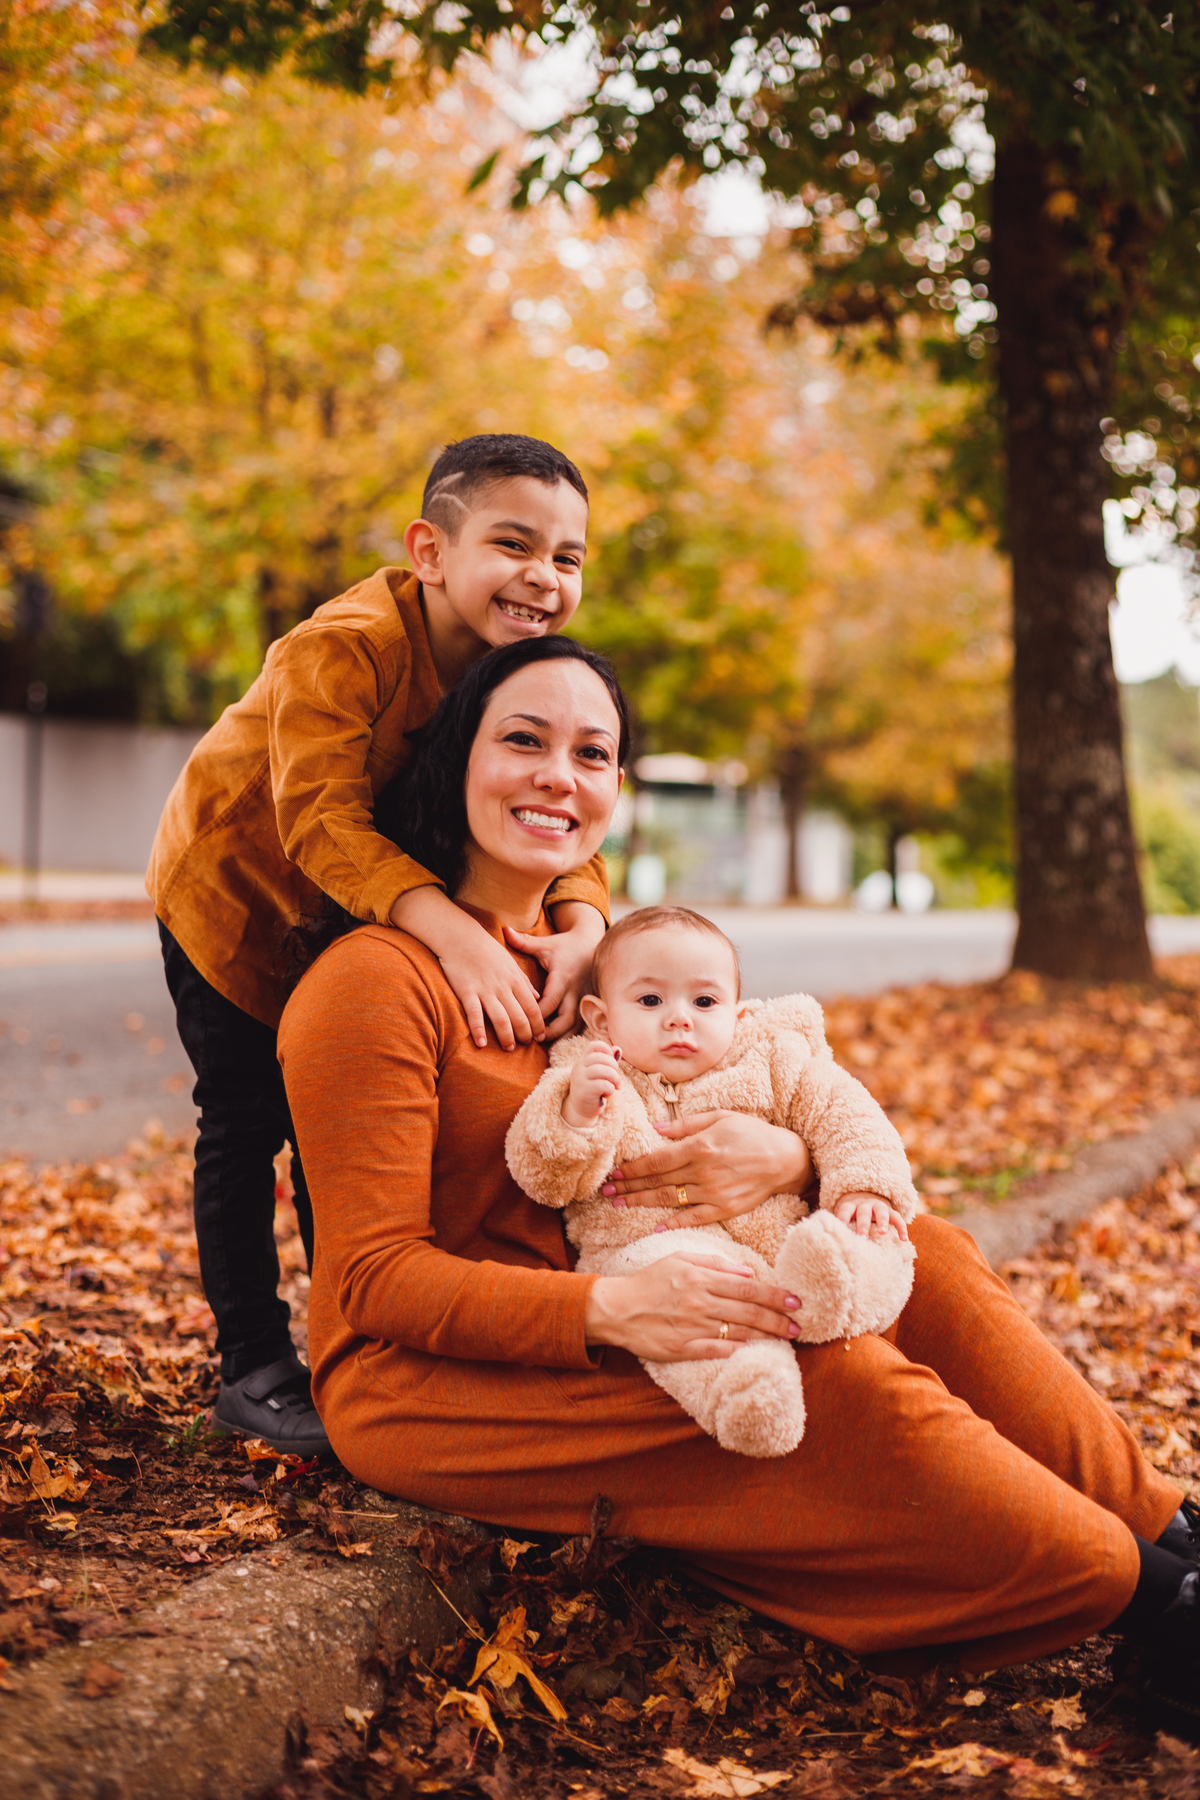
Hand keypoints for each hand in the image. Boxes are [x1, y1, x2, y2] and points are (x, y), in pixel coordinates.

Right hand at [390, 886, 543, 1050]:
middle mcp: (503, 987)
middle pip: (520, 1016)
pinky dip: (478, 1030)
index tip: (540, 1037)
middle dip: (525, 1034)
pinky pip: (474, 1014)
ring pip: (501, 1019)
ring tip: (509, 1048)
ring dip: (507, 1037)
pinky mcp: (467, 991)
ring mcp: (485, 989)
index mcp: (515, 979)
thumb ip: (524, 982)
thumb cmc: (486, 949)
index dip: (538, 1025)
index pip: (533, 1007)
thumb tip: (537, 998)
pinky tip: (481, 1044)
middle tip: (525, 1045)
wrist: (461, 936)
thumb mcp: (511, 962)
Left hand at [505, 901, 606, 1042]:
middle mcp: (575, 991)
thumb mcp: (545, 943)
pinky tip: (557, 1041)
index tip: (523, 1023)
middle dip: (550, 1032)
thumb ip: (524, 941)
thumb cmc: (565, 945)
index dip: (537, 1016)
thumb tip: (504, 930)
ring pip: (575, 1025)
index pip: (550, 1002)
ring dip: (560, 1036)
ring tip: (543, 1044)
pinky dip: (569, 1034)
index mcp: (563, 978)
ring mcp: (584, 999)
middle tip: (532, 1039)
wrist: (591, 944)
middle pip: (565, 1019)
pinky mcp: (588, 1003)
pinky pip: (581, 1024)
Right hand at [563, 1043, 621, 1127]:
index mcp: (583, 1061)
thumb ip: (609, 1061)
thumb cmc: (594, 1090)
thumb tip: (618, 1049)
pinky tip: (607, 1094)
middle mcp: (579, 1067)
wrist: (581, 1110)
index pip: (594, 1045)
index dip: (607, 1050)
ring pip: (605, 1070)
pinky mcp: (584, 1091)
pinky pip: (605, 1085)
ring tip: (616, 1086)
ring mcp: (580, 1079)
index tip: (611, 1063)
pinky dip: (611, 1089)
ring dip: (615, 1079)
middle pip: (602, 1058)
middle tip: (616, 1079)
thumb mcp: (601, 1074)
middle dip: (615, 1067)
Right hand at [584, 1252, 803, 1360]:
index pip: (747, 1288)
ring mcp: (692, 1328)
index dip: (774, 1295)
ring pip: (737, 1333)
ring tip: (785, 1338)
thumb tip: (746, 1271)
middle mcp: (700, 1303)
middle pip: (748, 1312)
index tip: (795, 1301)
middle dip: (778, 1319)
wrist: (616, 1309)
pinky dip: (736, 1352)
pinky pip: (715, 1351)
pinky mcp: (682, 1349)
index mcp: (701, 1280)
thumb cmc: (650, 1281)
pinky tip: (753, 1352)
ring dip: (765, 1336)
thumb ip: (714, 1263)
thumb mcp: (679, 1260)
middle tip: (799, 1325)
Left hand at [601, 1109, 812, 1227]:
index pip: (656, 1161)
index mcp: (700, 1147)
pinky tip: (657, 1226)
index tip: (614, 1173)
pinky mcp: (726, 1209)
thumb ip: (686, 1125)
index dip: (632, 1168)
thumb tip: (656, 1129)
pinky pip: (695, 1218)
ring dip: (642, 1203)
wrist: (786, 1159)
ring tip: (620, 1205)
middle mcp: (704, 1171)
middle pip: (657, 1182)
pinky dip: (675, 1223)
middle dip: (629, 1187)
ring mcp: (715, 1193)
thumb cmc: (752, 1133)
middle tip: (606, 1192)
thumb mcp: (720, 1117)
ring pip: (670, 1200)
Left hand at [833, 1193, 909, 1242]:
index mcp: (851, 1205)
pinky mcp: (891, 1211)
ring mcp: (879, 1207)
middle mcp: (865, 1204)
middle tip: (862, 1238)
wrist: (868, 1198)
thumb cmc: (852, 1213)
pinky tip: (904, 1239)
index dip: (842, 1218)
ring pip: (882, 1211)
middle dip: (863, 1225)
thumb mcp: (845, 1215)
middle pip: (863, 1212)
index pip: (845, 1209)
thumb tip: (826, 1238)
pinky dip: (901, 1227)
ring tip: (883, 1233)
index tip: (840, 1228)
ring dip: (882, 1221)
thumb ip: (838, 1224)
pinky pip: (898, 1218)